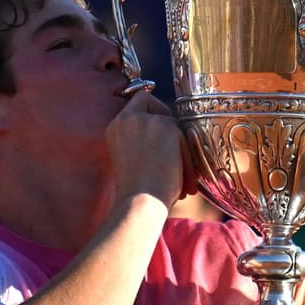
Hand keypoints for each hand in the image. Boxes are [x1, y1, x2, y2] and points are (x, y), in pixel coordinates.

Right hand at [106, 91, 197, 205]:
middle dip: (170, 128)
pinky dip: (188, 161)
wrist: (139, 204)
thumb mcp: (135, 159)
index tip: (163, 125)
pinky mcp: (165, 126)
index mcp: (116, 127)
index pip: (138, 100)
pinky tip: (183, 182)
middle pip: (157, 104)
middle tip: (175, 157)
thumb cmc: (138, 193)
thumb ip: (146, 139)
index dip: (153, 110)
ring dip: (181, 152)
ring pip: (174, 124)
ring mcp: (146, 120)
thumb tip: (173, 131)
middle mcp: (126, 118)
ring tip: (180, 181)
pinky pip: (186, 138)